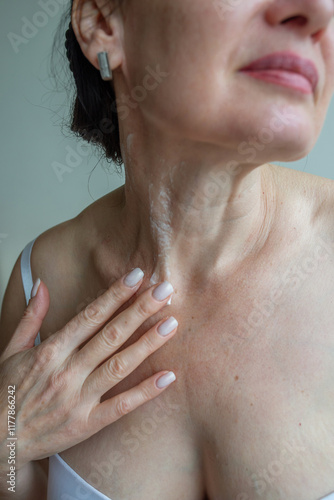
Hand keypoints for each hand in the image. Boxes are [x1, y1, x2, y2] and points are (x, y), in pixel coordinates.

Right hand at [0, 269, 177, 469]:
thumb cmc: (6, 392)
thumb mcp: (11, 349)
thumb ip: (30, 316)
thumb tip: (41, 283)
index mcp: (51, 349)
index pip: (90, 315)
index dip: (115, 294)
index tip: (137, 276)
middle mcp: (67, 370)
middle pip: (111, 335)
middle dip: (140, 311)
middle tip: (165, 291)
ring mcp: (79, 398)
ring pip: (120, 365)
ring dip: (147, 344)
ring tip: (171, 323)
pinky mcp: (87, 424)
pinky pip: (121, 406)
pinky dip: (145, 392)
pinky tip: (168, 376)